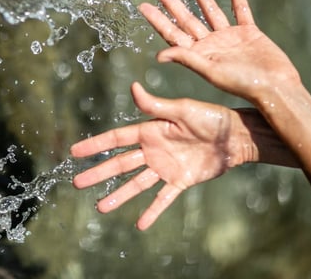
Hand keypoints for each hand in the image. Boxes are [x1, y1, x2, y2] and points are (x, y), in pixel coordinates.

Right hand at [71, 82, 246, 229]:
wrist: (236, 136)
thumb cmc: (210, 117)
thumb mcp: (182, 110)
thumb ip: (155, 105)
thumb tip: (133, 86)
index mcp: (149, 130)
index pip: (116, 139)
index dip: (95, 145)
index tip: (75, 151)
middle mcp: (153, 150)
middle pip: (120, 164)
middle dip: (98, 173)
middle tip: (77, 182)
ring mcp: (165, 167)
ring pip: (136, 184)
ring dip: (119, 195)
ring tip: (100, 207)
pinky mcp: (180, 181)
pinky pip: (163, 198)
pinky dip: (152, 211)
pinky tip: (140, 223)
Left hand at [138, 0, 300, 103]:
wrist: (274, 87)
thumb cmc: (242, 84)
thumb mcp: (210, 71)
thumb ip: (186, 59)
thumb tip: (158, 56)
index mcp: (198, 55)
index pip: (172, 33)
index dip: (157, 20)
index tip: (143, 5)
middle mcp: (210, 45)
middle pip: (187, 19)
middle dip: (172, 3)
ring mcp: (229, 37)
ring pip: (211, 9)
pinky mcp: (248, 32)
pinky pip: (240, 8)